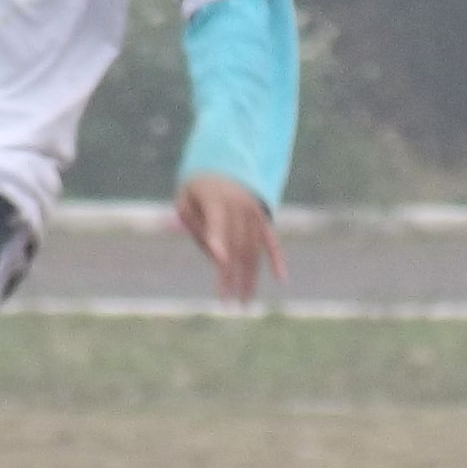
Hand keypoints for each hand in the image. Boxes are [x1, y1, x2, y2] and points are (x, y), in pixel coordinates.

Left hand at [175, 173, 286, 306]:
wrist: (224, 164)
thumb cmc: (197, 190)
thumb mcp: (184, 200)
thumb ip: (192, 227)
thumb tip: (217, 259)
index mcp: (215, 201)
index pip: (217, 224)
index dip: (217, 241)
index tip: (219, 262)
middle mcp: (239, 207)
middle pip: (235, 247)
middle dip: (231, 277)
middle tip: (227, 304)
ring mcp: (254, 213)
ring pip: (253, 251)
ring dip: (250, 278)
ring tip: (245, 303)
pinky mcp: (264, 218)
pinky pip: (272, 241)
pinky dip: (277, 259)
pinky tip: (282, 279)